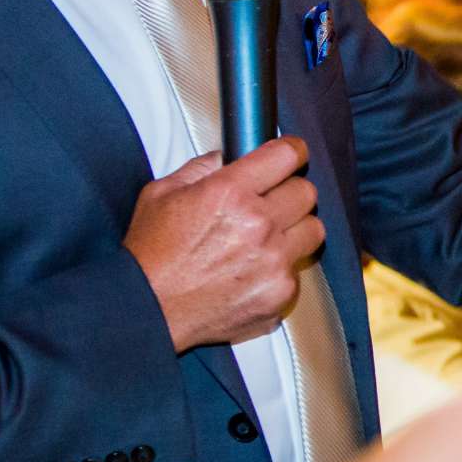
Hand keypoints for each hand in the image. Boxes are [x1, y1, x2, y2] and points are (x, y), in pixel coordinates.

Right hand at [125, 138, 325, 352]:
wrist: (148, 310)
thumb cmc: (151, 255)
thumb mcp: (162, 193)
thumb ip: (201, 167)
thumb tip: (227, 156)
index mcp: (230, 193)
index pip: (286, 156)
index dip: (291, 152)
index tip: (292, 155)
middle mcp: (258, 225)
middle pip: (306, 192)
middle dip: (290, 192)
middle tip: (271, 201)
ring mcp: (273, 262)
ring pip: (313, 230)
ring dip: (295, 229)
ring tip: (269, 237)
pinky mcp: (279, 292)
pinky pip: (297, 270)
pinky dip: (281, 268)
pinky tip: (254, 270)